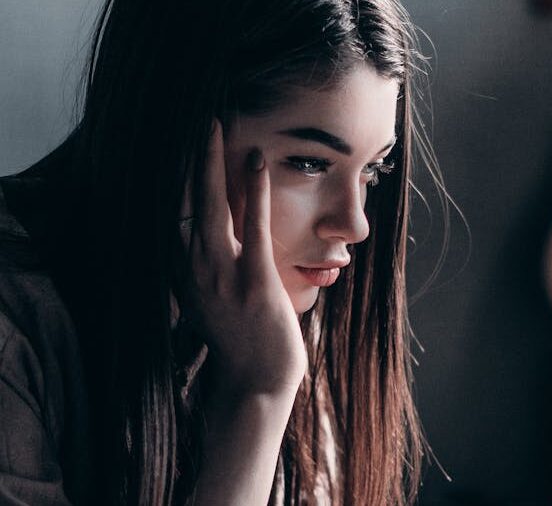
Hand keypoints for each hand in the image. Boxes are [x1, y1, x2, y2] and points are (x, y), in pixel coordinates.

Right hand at [180, 120, 306, 396]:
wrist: (255, 383)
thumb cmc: (239, 339)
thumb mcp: (212, 296)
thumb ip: (204, 264)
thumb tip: (209, 233)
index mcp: (181, 271)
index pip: (168, 210)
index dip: (167, 172)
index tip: (169, 138)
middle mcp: (192, 269)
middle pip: (180, 199)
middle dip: (183, 155)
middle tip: (188, 114)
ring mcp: (221, 275)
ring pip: (210, 206)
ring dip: (210, 161)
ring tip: (213, 121)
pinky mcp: (253, 282)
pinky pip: (251, 228)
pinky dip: (254, 192)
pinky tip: (257, 161)